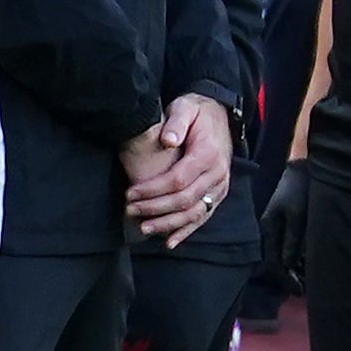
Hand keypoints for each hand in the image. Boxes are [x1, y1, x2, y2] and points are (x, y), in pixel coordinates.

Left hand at [125, 94, 231, 242]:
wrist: (219, 114)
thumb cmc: (196, 112)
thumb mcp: (185, 108)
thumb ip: (176, 122)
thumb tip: (168, 139)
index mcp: (207, 154)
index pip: (178, 180)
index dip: (153, 190)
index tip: (130, 193)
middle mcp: (218, 174)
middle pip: (184, 199)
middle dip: (155, 208)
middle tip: (130, 211)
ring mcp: (220, 186)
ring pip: (195, 213)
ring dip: (168, 224)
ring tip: (144, 229)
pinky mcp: (217, 194)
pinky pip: (204, 216)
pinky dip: (187, 231)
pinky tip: (169, 242)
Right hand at [257, 159, 311, 278]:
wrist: (305, 168)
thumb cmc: (301, 190)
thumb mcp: (298, 215)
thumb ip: (293, 240)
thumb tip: (287, 264)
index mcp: (269, 229)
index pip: (273, 262)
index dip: (286, 279)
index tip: (299, 291)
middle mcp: (270, 231)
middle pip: (276, 262)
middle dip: (290, 278)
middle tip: (305, 290)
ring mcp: (277, 228)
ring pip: (282, 257)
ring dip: (294, 270)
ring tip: (308, 281)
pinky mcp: (286, 225)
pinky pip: (288, 248)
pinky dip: (297, 260)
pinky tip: (307, 265)